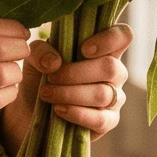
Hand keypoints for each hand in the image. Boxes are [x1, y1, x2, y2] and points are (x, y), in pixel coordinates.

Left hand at [1, 25, 132, 149]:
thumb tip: (54, 62)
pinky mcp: (109, 121)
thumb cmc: (42, 76)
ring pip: (103, 94)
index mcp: (104, 49)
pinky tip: (59, 109)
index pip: (123, 36)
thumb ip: (41, 51)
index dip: (108, 40)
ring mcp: (115, 97)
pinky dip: (76, 113)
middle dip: (75, 73)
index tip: (83, 49)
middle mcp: (115, 71)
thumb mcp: (35, 58)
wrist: (32, 108)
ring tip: (47, 94)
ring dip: (70, 93)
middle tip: (51, 77)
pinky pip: (100, 119)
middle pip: (111, 67)